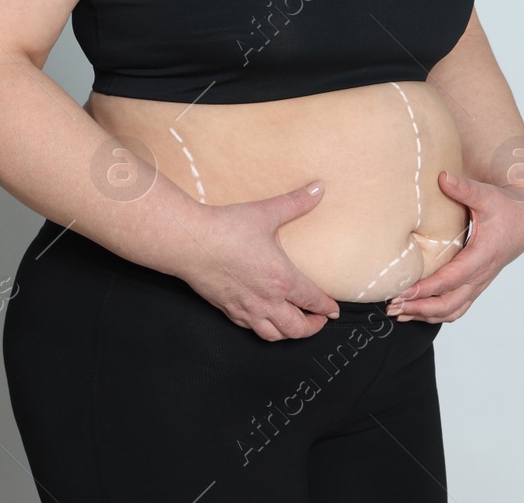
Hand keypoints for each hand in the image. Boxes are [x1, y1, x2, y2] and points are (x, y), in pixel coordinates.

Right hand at [172, 180, 340, 341]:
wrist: (190, 243)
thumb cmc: (227, 229)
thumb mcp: (266, 213)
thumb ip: (296, 202)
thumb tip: (318, 188)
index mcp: (282, 279)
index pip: (312, 300)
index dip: (326, 308)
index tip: (333, 310)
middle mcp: (266, 300)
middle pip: (297, 328)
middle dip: (312, 327)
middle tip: (319, 321)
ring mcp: (246, 308)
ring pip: (274, 335)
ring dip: (289, 333)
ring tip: (295, 326)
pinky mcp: (227, 310)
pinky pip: (250, 329)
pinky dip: (264, 329)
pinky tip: (264, 320)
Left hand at [385, 170, 523, 323]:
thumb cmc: (505, 207)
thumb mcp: (486, 195)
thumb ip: (464, 188)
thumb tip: (443, 176)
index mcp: (482, 255)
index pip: (451, 279)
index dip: (426, 289)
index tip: (403, 292)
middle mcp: (480, 274)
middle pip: (448, 303)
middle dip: (419, 307)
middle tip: (392, 306)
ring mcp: (478, 283)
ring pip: (452, 310)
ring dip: (425, 314)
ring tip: (398, 313)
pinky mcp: (475, 284)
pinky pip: (456, 307)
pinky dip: (435, 314)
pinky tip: (415, 312)